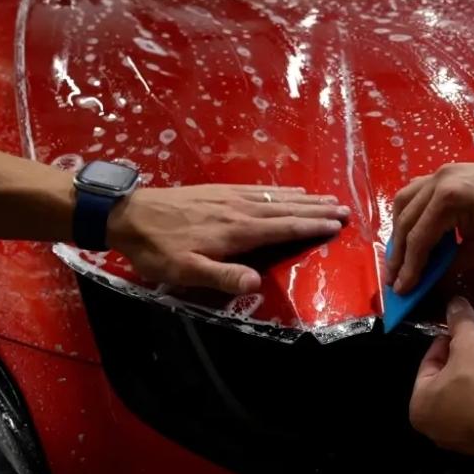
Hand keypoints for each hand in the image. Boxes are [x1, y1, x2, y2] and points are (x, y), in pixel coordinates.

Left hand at [107, 184, 349, 293]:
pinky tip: (289, 190)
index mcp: (237, 231)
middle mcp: (241, 210)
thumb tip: (256, 284)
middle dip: (317, 209)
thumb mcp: (184, 271)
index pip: (284, 228)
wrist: (129, 214)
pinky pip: (260, 189)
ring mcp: (232, 197)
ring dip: (305, 199)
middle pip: (287, 208)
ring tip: (327, 199)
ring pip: (277, 197)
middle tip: (345, 209)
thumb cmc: (157, 248)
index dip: (312, 226)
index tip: (337, 225)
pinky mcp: (221, 191)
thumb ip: (221, 276)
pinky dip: (281, 190)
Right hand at [387, 159, 473, 292]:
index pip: (420, 238)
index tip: (402, 291)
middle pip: (406, 221)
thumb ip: (453, 264)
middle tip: (395, 280)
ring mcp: (440, 173)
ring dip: (399, 231)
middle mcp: (438, 181)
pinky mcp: (445, 173)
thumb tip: (430, 279)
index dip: (410, 268)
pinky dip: (409, 213)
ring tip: (401, 258)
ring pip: (404, 202)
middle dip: (399, 254)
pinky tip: (412, 232)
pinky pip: (416, 192)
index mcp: (450, 199)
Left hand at [409, 297, 473, 455]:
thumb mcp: (470, 342)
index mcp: (419, 405)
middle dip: (464, 360)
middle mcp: (434, 428)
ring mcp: (460, 440)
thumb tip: (454, 303)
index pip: (429, 363)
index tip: (462, 331)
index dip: (447, 341)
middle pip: (447, 382)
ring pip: (466, 397)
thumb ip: (460, 323)